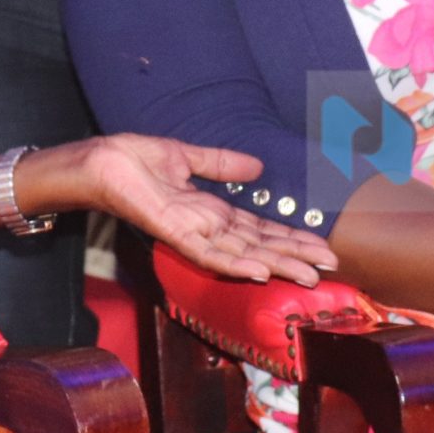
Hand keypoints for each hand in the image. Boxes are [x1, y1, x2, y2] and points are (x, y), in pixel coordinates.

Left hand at [31, 136, 340, 286]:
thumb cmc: (136, 161)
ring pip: (243, 255)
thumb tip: (258, 166)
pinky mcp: (173, 233)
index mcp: (212, 213)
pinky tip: (260, 272)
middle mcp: (207, 228)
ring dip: (277, 265)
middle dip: (296, 256)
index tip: (324, 245)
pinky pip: (209, 254)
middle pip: (261, 247)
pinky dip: (235, 264)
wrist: (101, 162)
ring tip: (309, 274)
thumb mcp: (188, 158)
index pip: (261, 230)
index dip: (293, 238)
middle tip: (332, 266)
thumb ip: (222, 165)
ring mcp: (191, 234)